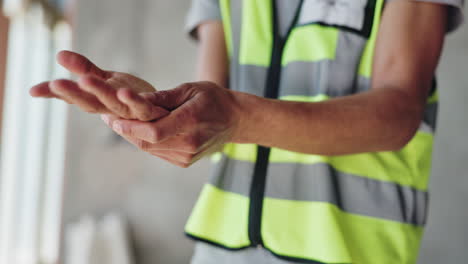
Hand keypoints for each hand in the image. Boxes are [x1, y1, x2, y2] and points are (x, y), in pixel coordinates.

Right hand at [30, 50, 168, 120]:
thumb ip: (84, 68)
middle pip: (91, 103)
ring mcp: (132, 112)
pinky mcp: (152, 110)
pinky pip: (142, 107)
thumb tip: (58, 54)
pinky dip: (133, 100)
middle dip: (74, 93)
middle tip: (56, 83)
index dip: (58, 93)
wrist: (165, 113)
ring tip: (85, 80)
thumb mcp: (106, 79)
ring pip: (114, 105)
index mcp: (100, 102)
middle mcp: (113, 110)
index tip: (35, 90)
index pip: (76, 97)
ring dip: (100, 93)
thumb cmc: (131, 97)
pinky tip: (123, 90)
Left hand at [102, 82, 241, 167]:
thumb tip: (136, 98)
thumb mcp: (191, 89)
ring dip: (132, 136)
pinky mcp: (184, 161)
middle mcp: (189, 144)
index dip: (130, 127)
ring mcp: (187, 156)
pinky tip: (138, 130)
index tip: (112, 117)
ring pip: (150, 149)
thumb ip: (164, 97)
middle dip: (125, 131)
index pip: (154, 131)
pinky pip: (158, 152)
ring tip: (117, 121)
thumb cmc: (214, 99)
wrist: (235, 121)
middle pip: (147, 142)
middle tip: (107, 117)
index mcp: (191, 122)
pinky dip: (145, 142)